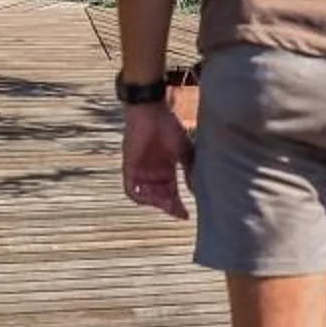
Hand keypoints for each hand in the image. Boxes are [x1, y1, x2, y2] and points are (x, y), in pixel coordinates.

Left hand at [121, 99, 193, 219]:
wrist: (150, 111)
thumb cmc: (168, 126)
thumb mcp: (184, 150)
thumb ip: (189, 169)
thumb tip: (196, 190)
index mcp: (165, 169)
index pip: (171, 193)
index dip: (177, 205)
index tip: (186, 215)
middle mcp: (152, 173)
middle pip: (159, 197)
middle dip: (168, 206)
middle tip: (178, 210)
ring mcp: (140, 171)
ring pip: (146, 196)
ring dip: (157, 203)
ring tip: (169, 203)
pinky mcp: (129, 167)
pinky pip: (131, 189)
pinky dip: (141, 196)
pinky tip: (153, 198)